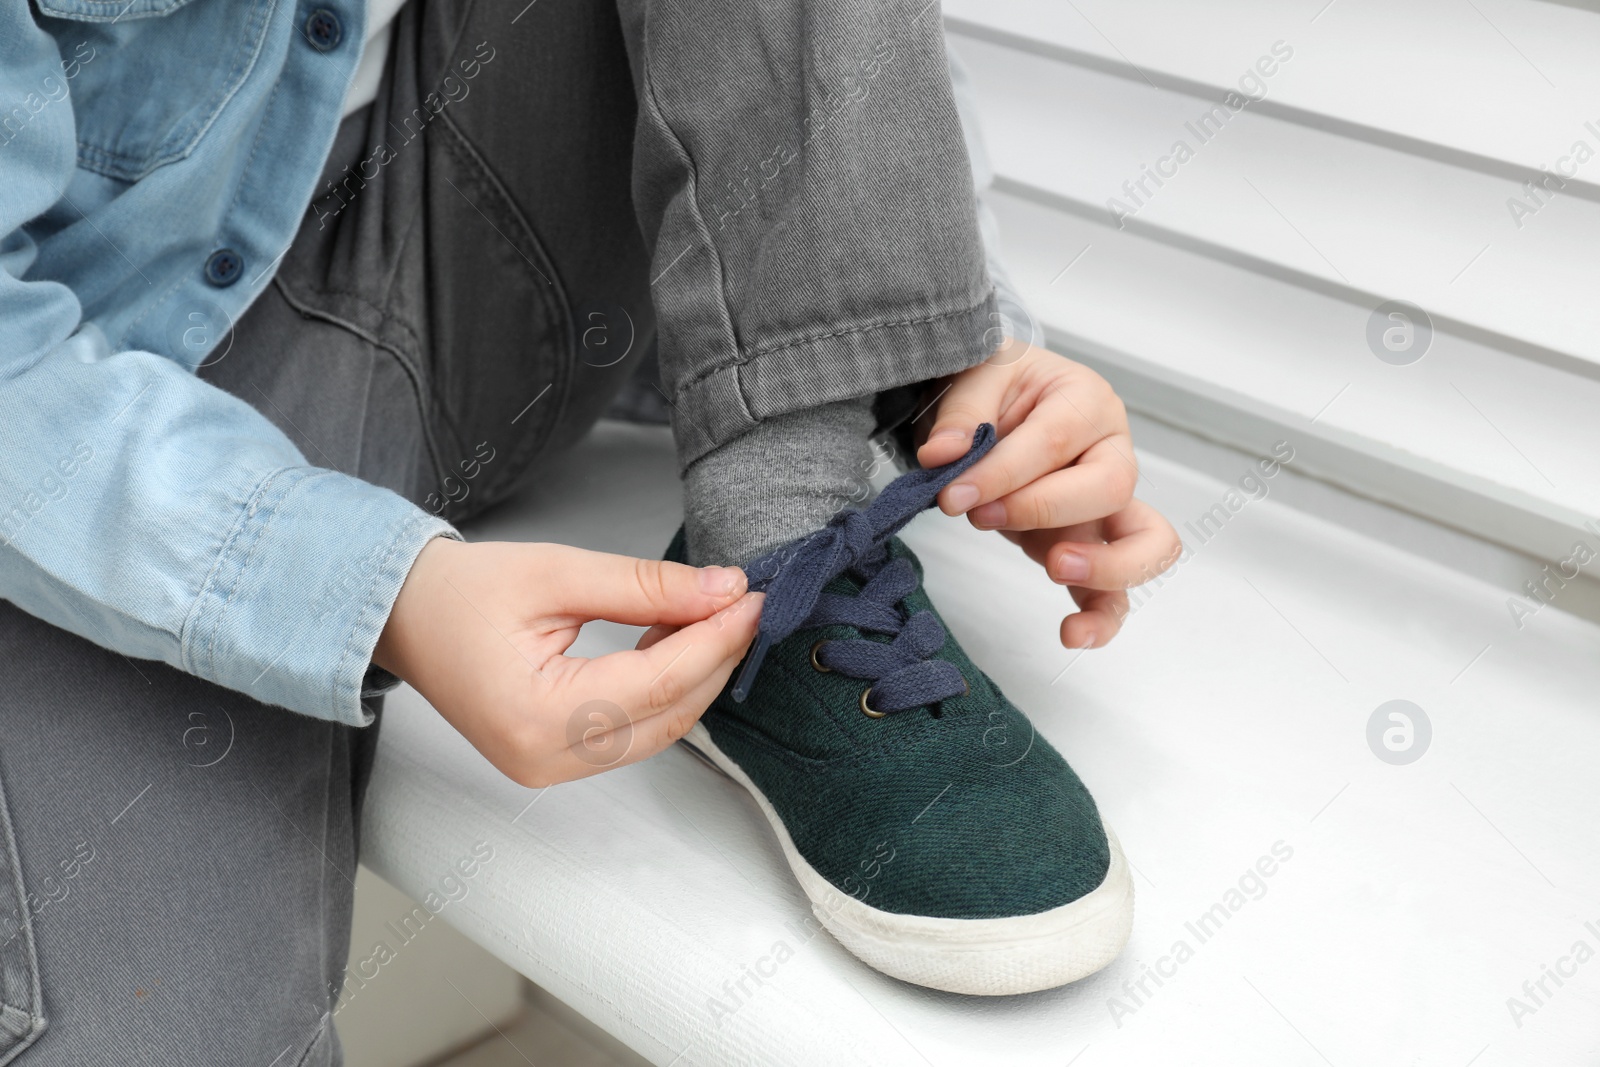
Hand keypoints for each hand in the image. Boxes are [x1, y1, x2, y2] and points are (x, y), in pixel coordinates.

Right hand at [374, 538, 762, 787]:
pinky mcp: (555, 761)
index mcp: (535, 716)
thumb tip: (721, 590)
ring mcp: (548, 769)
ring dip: (695, 675)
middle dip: (715, 658)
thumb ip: (644, 585)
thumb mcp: (556, 573)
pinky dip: (665, 689)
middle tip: (744, 604)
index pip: (656, 683)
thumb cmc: (460, 593)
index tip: (750, 599)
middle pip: (666, 715)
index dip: (714, 640)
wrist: (402, 616)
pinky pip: (632, 733)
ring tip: (714, 617)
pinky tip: (677, 641)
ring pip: (657, 730)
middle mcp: (544, 758)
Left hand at [915, 343, 1180, 649]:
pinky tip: (1072, 634)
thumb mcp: (974, 376)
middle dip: (1044, 507)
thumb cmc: (994, 388)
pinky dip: (1101, 616)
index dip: (1003, 473)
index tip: (952, 492)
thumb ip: (962, 414)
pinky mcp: (1088, 547)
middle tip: (984, 515)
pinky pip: (1115, 590)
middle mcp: (1110, 453)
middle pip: (1111, 486)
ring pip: (1145, 543)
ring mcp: (1106, 507)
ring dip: (1106, 564)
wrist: (990, 405)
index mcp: (1087, 401)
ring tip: (1057, 568)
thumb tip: (943, 455)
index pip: (1054, 441)